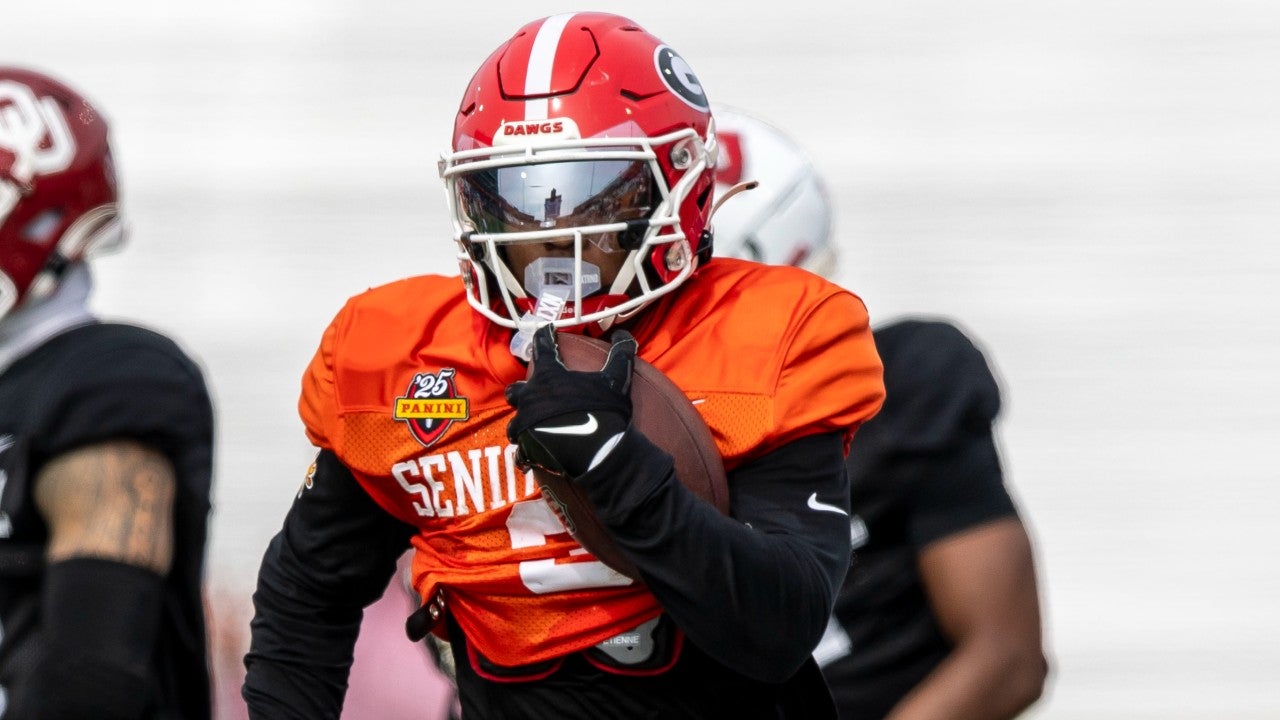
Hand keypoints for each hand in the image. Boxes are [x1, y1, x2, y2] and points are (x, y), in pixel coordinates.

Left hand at [505, 324, 635, 477]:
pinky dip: (526, 454)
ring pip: (514, 423)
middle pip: (514, 390)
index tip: (545, 330)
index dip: (544, 336)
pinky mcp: (527, 449)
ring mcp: (525, 425)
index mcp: (548, 377)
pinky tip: (532, 458)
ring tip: (531, 427)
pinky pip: (522, 453)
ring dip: (521, 423)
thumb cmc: (603, 410)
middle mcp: (530, 398)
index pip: (542, 348)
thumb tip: (624, 334)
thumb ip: (620, 354)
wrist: (596, 451)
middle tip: (532, 392)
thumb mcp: (617, 379)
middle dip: (520, 390)